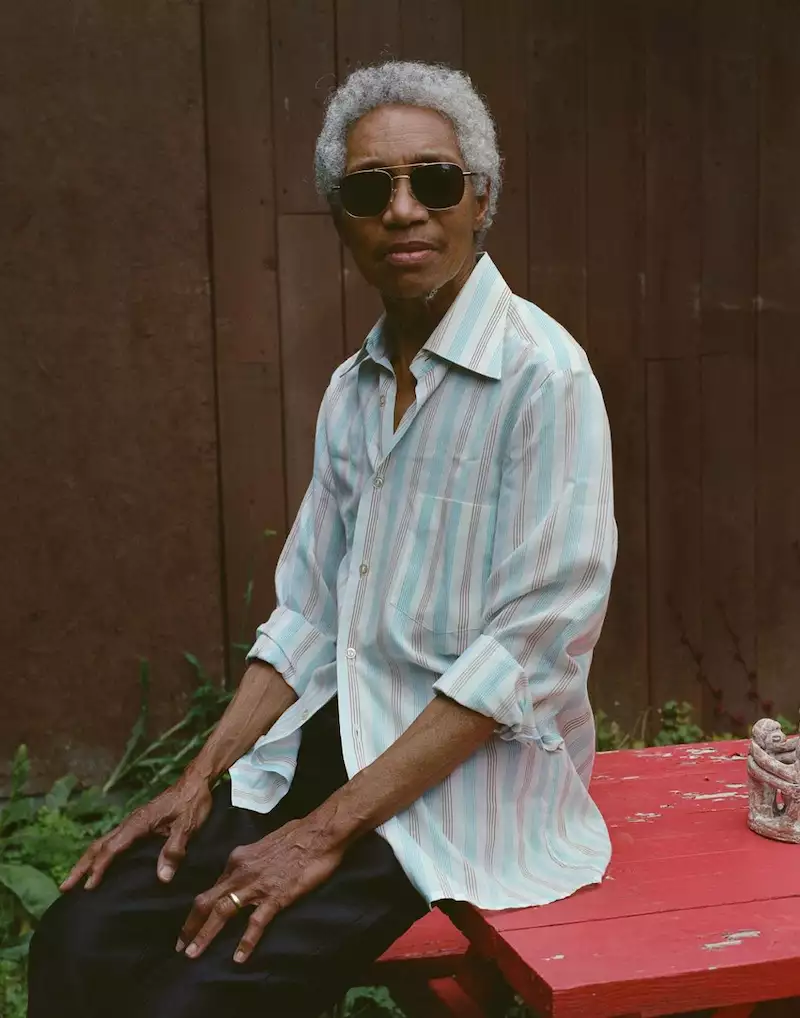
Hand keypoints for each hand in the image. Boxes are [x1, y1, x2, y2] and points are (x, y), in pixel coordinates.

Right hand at [61, 772, 212, 890]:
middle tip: (65, 886)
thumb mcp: (188, 826)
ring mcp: (133, 822)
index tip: (88, 886)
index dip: (100, 868)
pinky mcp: (138, 823)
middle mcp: (131, 822)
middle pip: (99, 845)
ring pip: (104, 842)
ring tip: (75, 879)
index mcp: (139, 823)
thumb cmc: (193, 802)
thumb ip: (174, 850)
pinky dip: (100, 854)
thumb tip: (162, 877)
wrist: (197, 781)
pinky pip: (113, 841)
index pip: (113, 848)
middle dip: (82, 866)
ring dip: (88, 860)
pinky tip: (100, 864)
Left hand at [176, 813, 345, 963]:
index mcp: (238, 858)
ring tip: (193, 954)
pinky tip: (239, 958)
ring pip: (223, 912)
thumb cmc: (297, 834)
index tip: (193, 922)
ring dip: (205, 935)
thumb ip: (252, 860)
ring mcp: (256, 885)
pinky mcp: (275, 897)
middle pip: (207, 901)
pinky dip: (245, 942)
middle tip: (180, 947)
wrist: (319, 832)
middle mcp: (241, 872)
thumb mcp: (265, 844)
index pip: (214, 886)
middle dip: (191, 926)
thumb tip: (248, 870)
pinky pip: (255, 923)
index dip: (201, 907)